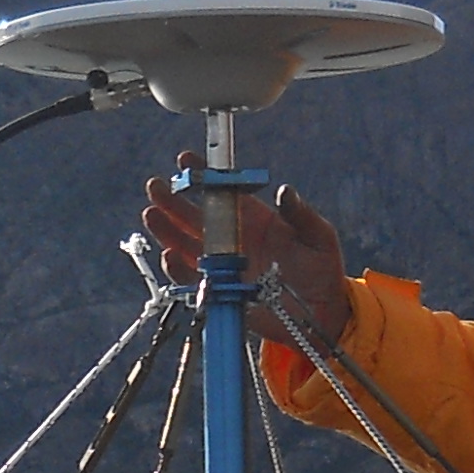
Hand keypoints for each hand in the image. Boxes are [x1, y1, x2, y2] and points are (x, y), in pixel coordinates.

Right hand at [137, 171, 354, 351]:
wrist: (321, 313)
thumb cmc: (322, 269)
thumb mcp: (319, 237)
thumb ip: (302, 214)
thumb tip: (285, 191)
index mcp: (254, 217)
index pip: (222, 191)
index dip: (203, 174)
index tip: (186, 159)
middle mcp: (233, 237)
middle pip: (195, 216)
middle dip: (173, 200)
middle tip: (156, 186)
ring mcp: (223, 264)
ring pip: (186, 244)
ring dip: (167, 230)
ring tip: (151, 214)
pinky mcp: (221, 290)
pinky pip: (192, 278)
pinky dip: (178, 268)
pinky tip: (169, 254)